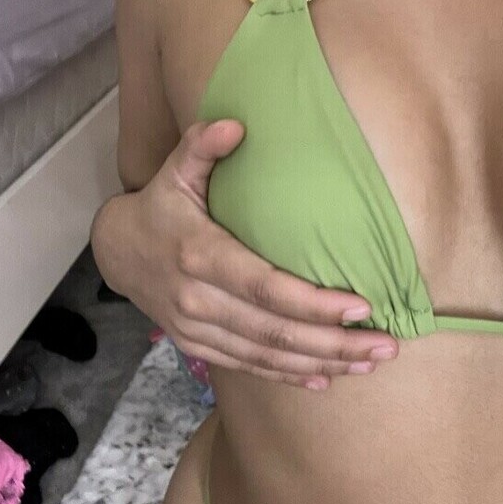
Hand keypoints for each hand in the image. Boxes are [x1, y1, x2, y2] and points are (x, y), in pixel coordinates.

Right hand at [92, 119, 399, 389]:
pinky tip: (325, 378)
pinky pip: (249, 366)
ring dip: (323, 363)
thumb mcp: (175, 170)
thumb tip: (235, 125)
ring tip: (370, 362)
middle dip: (335, 342)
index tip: (360, 306)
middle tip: (385, 346)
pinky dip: (288, 375)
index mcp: (200, 255)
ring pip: (267, 355)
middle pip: (276, 331)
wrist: (118, 252)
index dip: (313, 302)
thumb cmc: (160, 206)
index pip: (265, 287)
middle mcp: (199, 300)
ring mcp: (198, 329)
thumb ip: (203, 145)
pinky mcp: (198, 345)